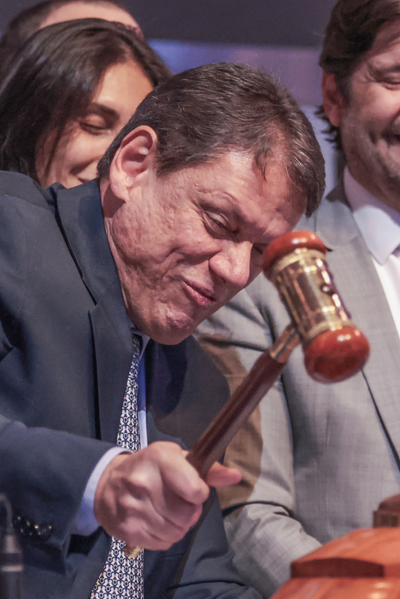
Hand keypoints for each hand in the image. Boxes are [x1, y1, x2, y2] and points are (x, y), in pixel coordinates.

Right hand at [94, 441, 240, 550]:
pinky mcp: (129, 529)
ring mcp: (134, 507)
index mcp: (159, 458)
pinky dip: (165, 535)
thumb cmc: (149, 468)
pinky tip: (156, 520)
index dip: (199, 493)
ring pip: (177, 531)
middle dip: (190, 510)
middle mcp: (144, 482)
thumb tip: (235, 476)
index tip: (193, 489)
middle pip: (188, 515)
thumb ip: (208, 469)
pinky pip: (164, 543)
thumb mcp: (177, 458)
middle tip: (178, 500)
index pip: (195, 490)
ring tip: (167, 509)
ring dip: (178, 524)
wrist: (108, 484)